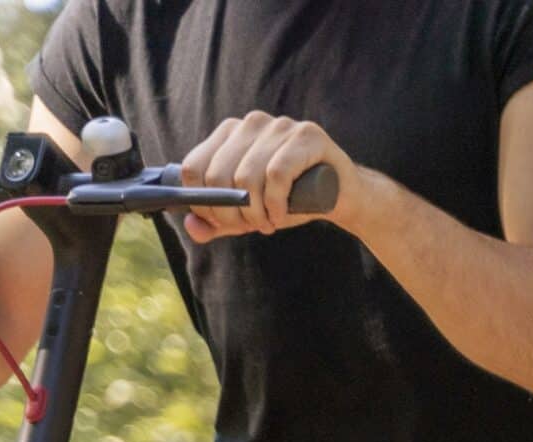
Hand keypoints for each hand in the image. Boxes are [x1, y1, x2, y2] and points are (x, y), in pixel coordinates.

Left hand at [179, 112, 360, 240]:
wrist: (341, 197)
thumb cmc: (292, 201)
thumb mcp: (248, 214)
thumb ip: (217, 221)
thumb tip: (191, 225)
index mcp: (230, 134)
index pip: (194, 167)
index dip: (202, 203)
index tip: (222, 223)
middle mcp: (251, 123)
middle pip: (218, 175)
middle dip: (231, 213)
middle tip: (251, 227)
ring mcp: (279, 126)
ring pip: (246, 177)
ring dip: (256, 213)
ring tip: (269, 224)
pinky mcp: (307, 135)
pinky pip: (277, 175)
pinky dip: (275, 204)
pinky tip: (281, 216)